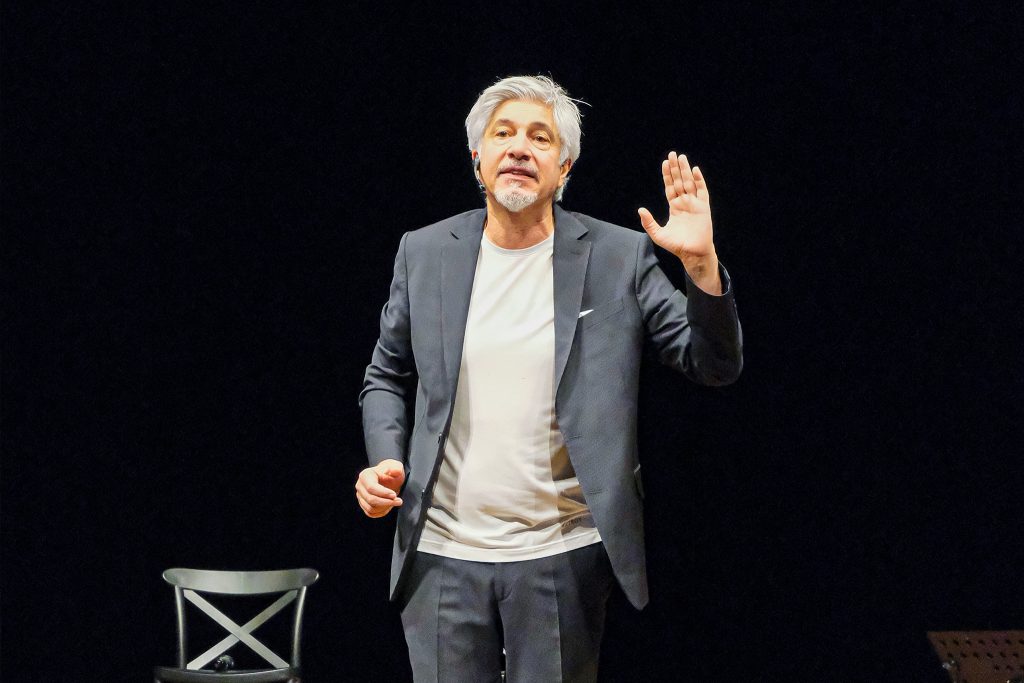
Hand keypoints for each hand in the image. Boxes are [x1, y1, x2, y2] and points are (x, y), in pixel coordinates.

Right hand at [355, 459, 404, 517]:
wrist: (389, 478)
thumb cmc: (392, 472)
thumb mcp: (396, 467)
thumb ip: (395, 468)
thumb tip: (388, 470)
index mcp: (365, 475)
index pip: (371, 488)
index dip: (383, 493)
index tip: (394, 495)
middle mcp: (360, 486)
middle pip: (371, 499)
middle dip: (387, 502)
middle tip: (399, 501)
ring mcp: (360, 496)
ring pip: (370, 508)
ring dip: (385, 507)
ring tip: (396, 502)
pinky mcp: (363, 504)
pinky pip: (371, 513)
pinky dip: (382, 512)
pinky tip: (390, 505)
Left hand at [638, 152, 720, 293]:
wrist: (692, 253)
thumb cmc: (676, 246)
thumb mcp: (658, 234)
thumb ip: (648, 222)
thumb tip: (640, 209)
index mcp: (674, 207)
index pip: (670, 187)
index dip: (667, 176)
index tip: (665, 163)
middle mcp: (684, 203)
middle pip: (679, 181)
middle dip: (676, 168)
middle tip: (673, 154)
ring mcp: (694, 204)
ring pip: (689, 183)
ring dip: (685, 170)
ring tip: (681, 157)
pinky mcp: (704, 207)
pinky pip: (702, 191)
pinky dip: (699, 180)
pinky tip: (694, 170)